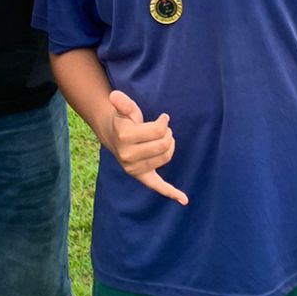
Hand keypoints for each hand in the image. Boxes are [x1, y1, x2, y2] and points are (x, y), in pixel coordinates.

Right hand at [106, 90, 186, 204]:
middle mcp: (128, 156)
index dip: (164, 122)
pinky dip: (171, 193)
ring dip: (170, 146)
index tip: (163, 118)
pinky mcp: (141, 177)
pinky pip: (157, 186)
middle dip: (168, 133)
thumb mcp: (124, 109)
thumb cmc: (124, 120)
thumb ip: (122, 102)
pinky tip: (184, 200)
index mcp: (125, 137)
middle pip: (164, 145)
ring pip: (166, 157)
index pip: (158, 131)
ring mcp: (134, 169)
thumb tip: (114, 95)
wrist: (113, 136)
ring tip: (164, 139)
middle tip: (163, 129)